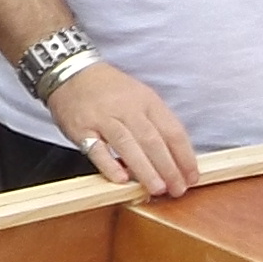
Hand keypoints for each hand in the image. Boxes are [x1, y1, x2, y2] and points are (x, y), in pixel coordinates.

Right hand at [48, 62, 202, 197]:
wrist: (70, 72)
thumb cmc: (109, 89)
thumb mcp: (140, 97)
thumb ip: (155, 124)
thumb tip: (174, 159)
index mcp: (147, 101)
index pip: (172, 130)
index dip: (184, 156)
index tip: (191, 177)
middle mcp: (127, 108)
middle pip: (152, 140)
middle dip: (168, 167)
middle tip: (178, 189)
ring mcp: (103, 118)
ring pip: (128, 145)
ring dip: (145, 169)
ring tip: (157, 188)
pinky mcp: (81, 128)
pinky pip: (97, 149)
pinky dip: (109, 165)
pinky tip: (121, 179)